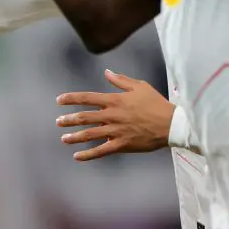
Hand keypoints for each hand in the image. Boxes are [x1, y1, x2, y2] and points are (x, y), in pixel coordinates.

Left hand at [56, 69, 175, 159]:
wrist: (170, 124)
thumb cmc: (156, 103)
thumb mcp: (139, 86)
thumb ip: (120, 80)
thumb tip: (107, 72)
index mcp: (114, 100)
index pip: (87, 98)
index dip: (71, 99)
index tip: (59, 101)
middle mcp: (112, 115)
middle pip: (84, 117)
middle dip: (69, 120)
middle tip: (58, 122)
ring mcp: (115, 131)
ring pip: (90, 134)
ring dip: (74, 136)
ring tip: (64, 138)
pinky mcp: (121, 145)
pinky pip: (101, 151)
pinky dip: (88, 154)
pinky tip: (77, 156)